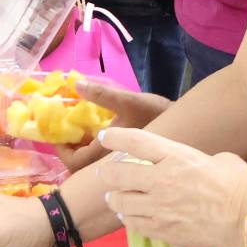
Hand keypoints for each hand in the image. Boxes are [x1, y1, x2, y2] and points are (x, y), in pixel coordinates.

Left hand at [56, 79, 171, 169]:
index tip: (59, 130)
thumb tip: (76, 83)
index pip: (73, 162)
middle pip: (80, 162)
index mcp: (106, 154)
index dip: (62, 149)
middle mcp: (109, 162)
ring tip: (82, 122)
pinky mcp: (126, 157)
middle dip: (71, 143)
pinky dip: (95, 141)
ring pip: (91, 158)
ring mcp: (117, 161)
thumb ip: (103, 93)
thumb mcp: (129, 101)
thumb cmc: (157, 115)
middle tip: (69, 123)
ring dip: (82, 140)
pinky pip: (102, 154)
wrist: (186, 126)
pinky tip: (100, 125)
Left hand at [98, 127, 246, 246]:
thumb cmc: (243, 185)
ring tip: (115, 198)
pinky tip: (131, 218)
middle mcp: (161, 181)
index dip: (116, 138)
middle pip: (118, 175)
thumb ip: (196, 162)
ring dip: (115, 199)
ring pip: (121, 203)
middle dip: (108, 173)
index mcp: (175, 157)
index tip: (105, 138)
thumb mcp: (219, 160)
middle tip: (108, 174)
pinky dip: (129, 219)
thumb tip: (193, 169)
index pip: (135, 141)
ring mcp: (160, 209)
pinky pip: (135, 225)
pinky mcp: (165, 232)